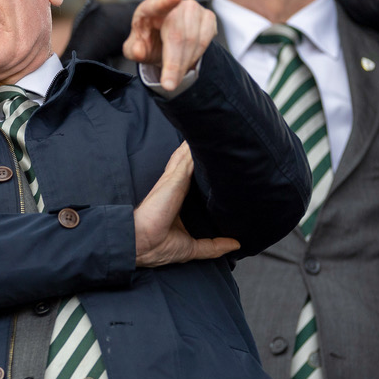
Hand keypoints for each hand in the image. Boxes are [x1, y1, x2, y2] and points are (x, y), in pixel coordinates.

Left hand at [122, 0, 217, 91]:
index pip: (157, 5)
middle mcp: (174, 5)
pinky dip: (196, 56)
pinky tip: (186, 62)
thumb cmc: (147, 42)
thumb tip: (139, 50)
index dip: (167, 1)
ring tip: (175, 76)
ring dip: (184, 63)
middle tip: (169, 84)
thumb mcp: (135, 50)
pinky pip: (206, 40)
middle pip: (178, 34)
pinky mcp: (208, 16)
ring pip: (194, 39)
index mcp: (149, 9)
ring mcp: (193, 9)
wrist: (163, 41)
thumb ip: (133, 50)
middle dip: (174, 63)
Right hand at [134, 143, 238, 266]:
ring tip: (211, 130)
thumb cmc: (160, 246)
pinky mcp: (173, 179)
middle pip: (188, 165)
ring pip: (186, 158)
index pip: (191, 182)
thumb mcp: (193, 248)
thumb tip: (236, 244)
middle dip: (198, 154)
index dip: (201, 172)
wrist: (142, 244)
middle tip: (217, 140)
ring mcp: (173, 182)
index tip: (216, 165)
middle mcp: (175, 189)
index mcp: (177, 203)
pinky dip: (191, 148)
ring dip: (195, 146)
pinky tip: (201, 135)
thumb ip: (214, 245)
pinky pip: (185, 159)